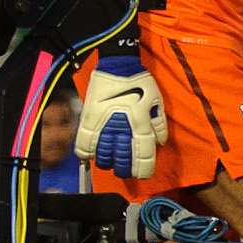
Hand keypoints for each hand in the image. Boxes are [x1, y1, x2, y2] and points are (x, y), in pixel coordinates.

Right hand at [77, 64, 165, 181]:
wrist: (118, 67)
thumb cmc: (140, 83)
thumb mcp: (157, 102)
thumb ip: (159, 125)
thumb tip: (159, 143)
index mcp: (141, 127)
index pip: (143, 158)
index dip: (143, 171)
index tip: (143, 174)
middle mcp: (122, 130)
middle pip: (123, 163)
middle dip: (126, 170)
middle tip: (126, 169)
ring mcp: (103, 127)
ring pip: (103, 159)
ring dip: (108, 163)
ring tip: (111, 161)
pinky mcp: (88, 122)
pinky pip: (83, 147)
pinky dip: (88, 154)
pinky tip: (93, 154)